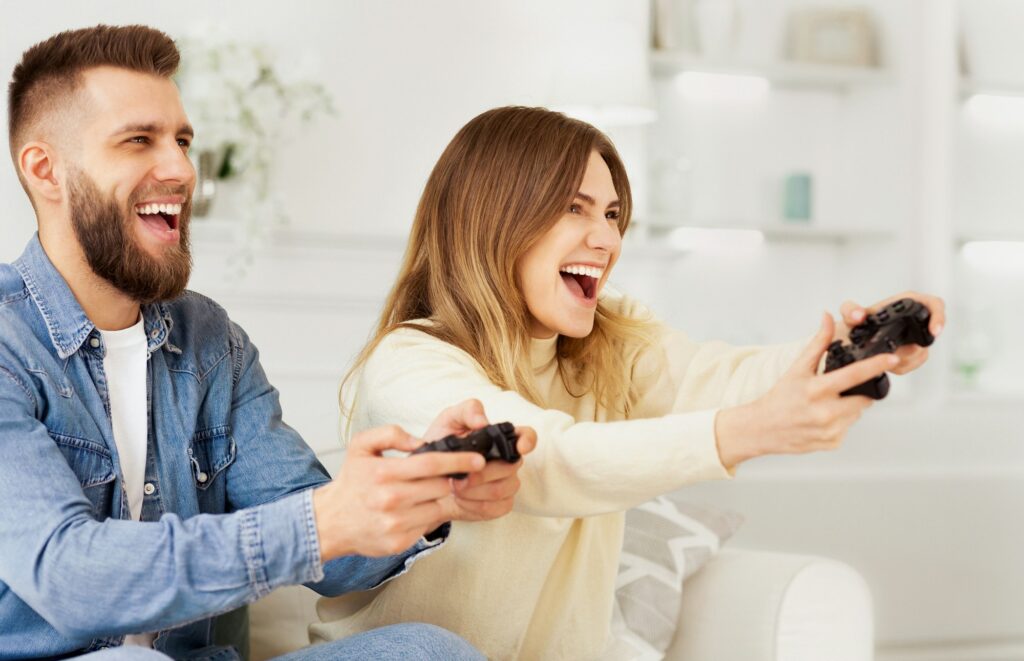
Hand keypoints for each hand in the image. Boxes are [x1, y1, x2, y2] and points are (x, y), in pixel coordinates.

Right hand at [312, 424, 484, 560]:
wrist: (330, 521)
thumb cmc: (352, 481)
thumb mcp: (361, 445)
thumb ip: (391, 434)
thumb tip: (421, 442)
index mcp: (383, 473)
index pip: (431, 464)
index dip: (459, 461)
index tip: (478, 460)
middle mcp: (390, 499)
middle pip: (440, 486)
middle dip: (448, 479)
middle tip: (442, 476)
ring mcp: (396, 523)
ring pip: (438, 506)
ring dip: (438, 497)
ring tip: (423, 492)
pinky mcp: (399, 543)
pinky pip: (427, 524)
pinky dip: (427, 514)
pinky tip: (413, 509)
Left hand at [421, 399, 536, 522]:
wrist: (427, 479)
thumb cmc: (441, 447)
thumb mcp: (449, 421)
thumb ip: (467, 412)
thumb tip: (482, 422)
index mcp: (500, 439)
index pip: (526, 436)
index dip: (528, 441)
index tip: (520, 448)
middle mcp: (508, 462)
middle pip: (510, 468)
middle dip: (481, 474)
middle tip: (458, 476)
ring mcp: (506, 484)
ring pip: (500, 490)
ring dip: (473, 490)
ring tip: (455, 486)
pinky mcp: (499, 505)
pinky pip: (493, 508)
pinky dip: (472, 505)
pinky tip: (461, 499)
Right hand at [715, 312, 897, 469]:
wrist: (762, 429)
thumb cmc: (779, 397)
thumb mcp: (797, 368)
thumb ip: (817, 343)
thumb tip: (828, 318)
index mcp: (817, 390)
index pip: (855, 375)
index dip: (877, 365)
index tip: (892, 358)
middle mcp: (825, 412)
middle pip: (864, 398)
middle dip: (858, 391)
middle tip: (838, 390)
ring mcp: (831, 430)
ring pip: (857, 413)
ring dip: (849, 407)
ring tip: (825, 405)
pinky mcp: (833, 443)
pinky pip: (848, 427)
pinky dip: (840, 421)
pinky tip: (822, 419)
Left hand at [835, 291, 944, 374]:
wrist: (852, 338)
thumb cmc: (856, 321)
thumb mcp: (850, 313)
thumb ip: (851, 310)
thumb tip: (858, 316)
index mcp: (906, 302)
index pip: (934, 305)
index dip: (938, 317)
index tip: (934, 331)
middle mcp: (914, 319)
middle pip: (930, 335)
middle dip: (915, 348)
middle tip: (898, 355)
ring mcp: (916, 337)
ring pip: (921, 353)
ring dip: (905, 359)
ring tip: (885, 358)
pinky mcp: (913, 353)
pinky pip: (914, 363)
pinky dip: (901, 366)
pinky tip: (888, 364)